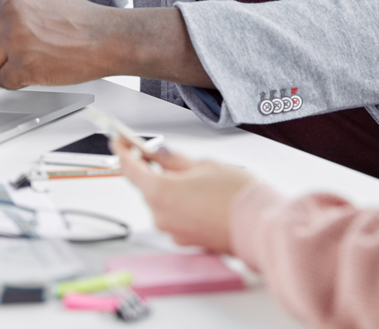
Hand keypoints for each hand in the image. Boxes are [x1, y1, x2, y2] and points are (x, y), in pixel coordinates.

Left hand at [0, 0, 115, 88]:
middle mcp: (9, 11)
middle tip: (26, 44)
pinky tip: (38, 67)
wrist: (104, 38)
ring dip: (7, 65)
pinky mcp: (22, 65)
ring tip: (33, 55)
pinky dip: (18, 79)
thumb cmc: (74, 15)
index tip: (0, 29)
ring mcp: (14, 39)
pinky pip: (2, 80)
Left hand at [114, 137, 254, 253]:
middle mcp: (160, 215)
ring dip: (169, 186)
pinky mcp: (185, 239)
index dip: (122, 150)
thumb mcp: (204, 165)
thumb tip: (159, 154)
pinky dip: (180, 203)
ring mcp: (171, 230)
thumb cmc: (235, 195)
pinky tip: (199, 194)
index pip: (129, 168)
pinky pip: (174, 215)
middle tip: (159, 152)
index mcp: (159, 191)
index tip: (119, 140)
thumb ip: (175, 160)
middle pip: (146, 185)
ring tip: (193, 175)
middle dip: (151, 168)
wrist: (258, 226)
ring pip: (161, 201)